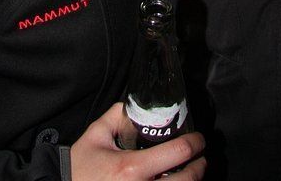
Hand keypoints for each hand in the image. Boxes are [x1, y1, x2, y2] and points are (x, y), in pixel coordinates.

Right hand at [70, 102, 205, 179]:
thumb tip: (134, 106)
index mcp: (131, 167)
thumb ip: (117, 115)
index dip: (194, 143)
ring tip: (191, 173)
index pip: (176, 152)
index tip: (199, 139)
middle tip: (200, 158)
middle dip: (199, 167)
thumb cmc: (79, 166)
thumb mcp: (96, 134)